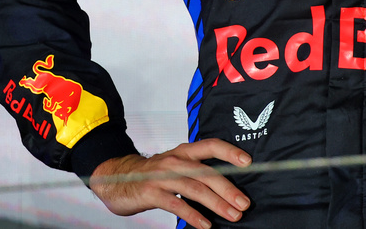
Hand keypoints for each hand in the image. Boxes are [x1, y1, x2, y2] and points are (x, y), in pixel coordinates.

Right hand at [89, 139, 251, 228]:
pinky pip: (177, 205)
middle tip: (244, 203)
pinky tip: (206, 225)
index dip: (230, 152)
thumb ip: (197, 170)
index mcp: (184, 151)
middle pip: (207, 173)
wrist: (117, 178)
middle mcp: (175, 160)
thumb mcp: (176, 165)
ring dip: (217, 204)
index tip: (248, 162)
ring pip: (195, 189)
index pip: (211, 146)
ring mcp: (163, 176)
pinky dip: (193, 215)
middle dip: (228, 189)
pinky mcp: (151, 192)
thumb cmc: (154, 174)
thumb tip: (227, 186)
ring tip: (233, 215)